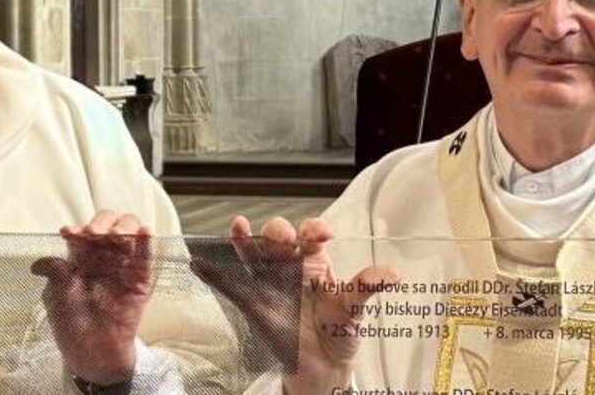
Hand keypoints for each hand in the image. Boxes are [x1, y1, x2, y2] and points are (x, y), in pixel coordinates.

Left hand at [31, 211, 153, 385]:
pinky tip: (145, 231)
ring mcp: (123, 266)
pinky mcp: (140, 280)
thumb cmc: (70, 323)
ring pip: (129, 234)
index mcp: (80, 257)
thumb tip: (39, 263)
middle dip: (101, 223)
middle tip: (94, 234)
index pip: (82, 234)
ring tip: (116, 234)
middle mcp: (102, 257)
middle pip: (108, 225)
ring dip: (124, 227)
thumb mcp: (55, 297)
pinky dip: (147, 242)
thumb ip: (54, 276)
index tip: (68, 233)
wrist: (91, 351)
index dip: (77, 229)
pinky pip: (146, 258)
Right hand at [192, 216, 395, 394]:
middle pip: (278, 238)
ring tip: (240, 228)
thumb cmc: (339, 332)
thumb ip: (366, 288)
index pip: (311, 235)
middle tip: (286, 238)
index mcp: (316, 263)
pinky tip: (203, 265)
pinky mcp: (255, 305)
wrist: (324, 367)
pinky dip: (216, 276)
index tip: (321, 235)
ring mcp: (270, 284)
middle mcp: (290, 267)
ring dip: (246, 240)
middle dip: (278, 231)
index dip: (313, 229)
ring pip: (254, 254)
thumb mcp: (355, 309)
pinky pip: (233, 288)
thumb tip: (391, 274)